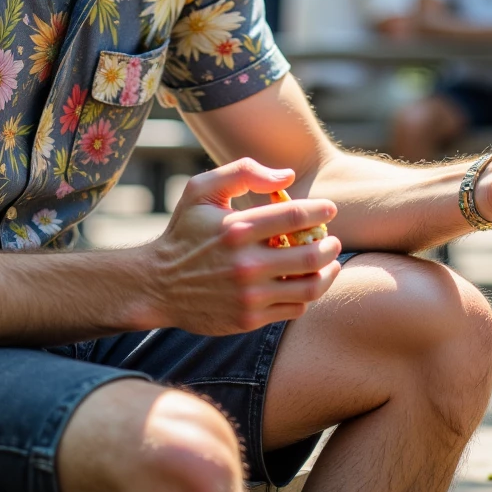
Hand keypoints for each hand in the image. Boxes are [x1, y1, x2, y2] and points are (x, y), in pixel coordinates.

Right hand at [146, 157, 341, 334]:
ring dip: (328, 273)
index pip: (295, 216)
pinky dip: (307, 295)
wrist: (158, 284)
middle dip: (330, 245)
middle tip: (332, 240)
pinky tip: (306, 283)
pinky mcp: (249, 319)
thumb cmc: (185, 231)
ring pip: (309, 288)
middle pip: (310, 255)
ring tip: (332, 263)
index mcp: (237, 228)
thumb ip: (244, 173)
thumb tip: (286, 176)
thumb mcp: (202, 190)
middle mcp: (246, 264)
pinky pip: (294, 309)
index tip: (329, 209)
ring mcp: (249, 295)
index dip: (320, 211)